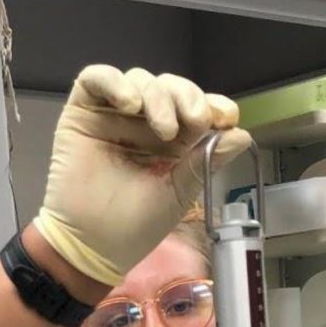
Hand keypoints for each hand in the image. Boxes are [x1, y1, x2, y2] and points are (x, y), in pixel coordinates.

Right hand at [35, 66, 246, 288]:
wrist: (91, 246)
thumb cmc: (134, 227)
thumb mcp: (178, 194)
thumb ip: (204, 162)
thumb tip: (241, 135)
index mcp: (172, 142)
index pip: (194, 108)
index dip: (212, 104)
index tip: (226, 117)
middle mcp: (144, 123)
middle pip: (170, 87)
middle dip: (187, 97)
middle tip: (195, 121)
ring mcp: (114, 115)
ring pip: (140, 80)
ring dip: (157, 96)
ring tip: (163, 129)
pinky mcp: (83, 112)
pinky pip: (97, 80)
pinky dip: (115, 82)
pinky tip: (131, 103)